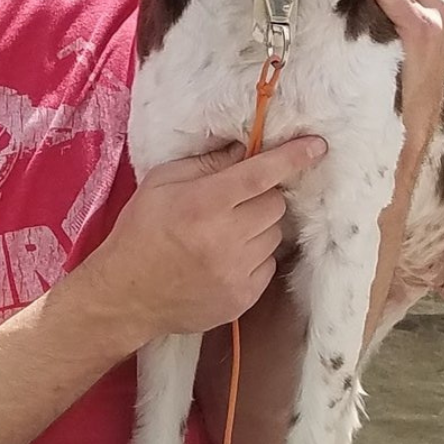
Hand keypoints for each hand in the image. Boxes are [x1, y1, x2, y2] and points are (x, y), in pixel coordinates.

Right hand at [89, 138, 325, 343]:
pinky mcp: (243, 298)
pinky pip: (268, 264)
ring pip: (275, 234)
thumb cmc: (140, 230)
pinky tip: (225, 255)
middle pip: (275, 204)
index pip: (260, 174)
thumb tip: (246, 149)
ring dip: (259, 226)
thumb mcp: (161, 183)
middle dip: (262, 196)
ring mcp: (237, 272)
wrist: (127, 295)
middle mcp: (226, 238)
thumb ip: (206, 164)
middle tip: (235, 200)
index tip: (317, 145)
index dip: (292, 157)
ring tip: (225, 231)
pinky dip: (255, 255)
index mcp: (204, 203)